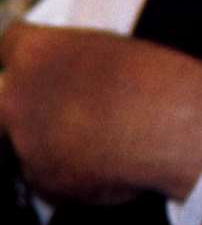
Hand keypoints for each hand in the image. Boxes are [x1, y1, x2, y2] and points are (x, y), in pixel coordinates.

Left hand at [0, 22, 201, 202]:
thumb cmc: (147, 79)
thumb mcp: (108, 51)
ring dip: (53, 144)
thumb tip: (70, 83)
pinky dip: (70, 174)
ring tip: (102, 141)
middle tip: (65, 112)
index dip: (25, 59)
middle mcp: (16, 95)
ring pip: (29, 142)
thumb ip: (72, 63)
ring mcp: (25, 141)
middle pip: (5, 100)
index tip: (39, 67)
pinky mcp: (41, 179)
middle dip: (28, 107)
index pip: (9, 45)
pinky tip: (106, 165)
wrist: (162, 123)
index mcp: (34, 52)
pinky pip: (47, 176)